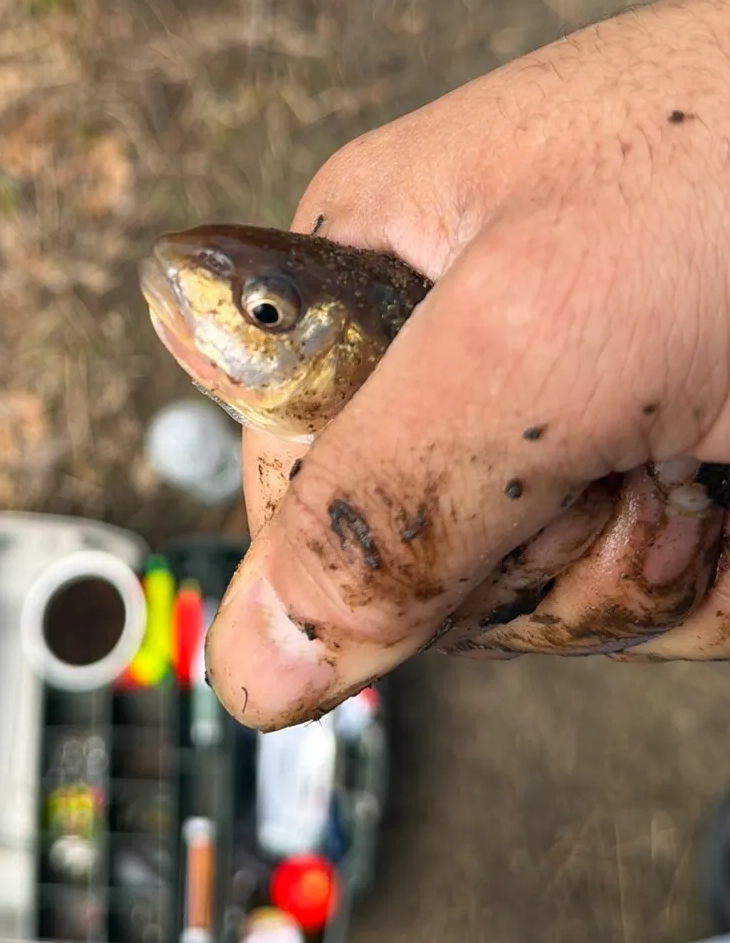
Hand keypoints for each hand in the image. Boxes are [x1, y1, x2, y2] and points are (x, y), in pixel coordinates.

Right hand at [204, 0, 729, 731]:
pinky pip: (626, 607)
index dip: (354, 536)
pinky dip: (698, 591)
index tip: (458, 502)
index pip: (278, 475)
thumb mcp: (542, 339)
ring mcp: (546, 427)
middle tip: (616, 463)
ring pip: (521, 600)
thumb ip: (377, 504)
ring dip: (624, 576)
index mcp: (364, 283)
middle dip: (520, 560)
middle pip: (405, 559)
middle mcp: (444, 359)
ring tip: (701, 467)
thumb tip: (258, 660)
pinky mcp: (640, 480)